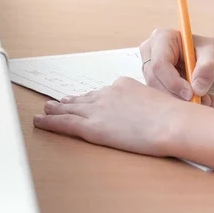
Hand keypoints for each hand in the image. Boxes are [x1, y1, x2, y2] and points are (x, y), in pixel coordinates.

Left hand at [32, 77, 181, 155]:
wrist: (171, 122)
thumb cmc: (173, 116)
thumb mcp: (161, 103)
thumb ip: (149, 106)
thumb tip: (153, 114)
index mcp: (125, 85)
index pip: (104, 92)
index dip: (93, 98)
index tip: (86, 100)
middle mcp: (108, 93)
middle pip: (85, 98)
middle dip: (70, 101)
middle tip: (58, 102)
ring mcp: (98, 109)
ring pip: (70, 109)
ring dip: (55, 109)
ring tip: (45, 110)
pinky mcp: (92, 126)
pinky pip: (64, 123)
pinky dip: (49, 122)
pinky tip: (40, 121)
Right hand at [139, 29, 213, 106]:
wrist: (210, 60)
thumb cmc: (208, 52)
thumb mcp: (213, 55)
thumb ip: (207, 68)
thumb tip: (197, 88)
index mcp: (162, 37)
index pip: (160, 63)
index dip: (173, 82)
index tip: (190, 94)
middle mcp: (150, 52)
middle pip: (155, 79)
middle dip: (176, 95)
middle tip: (198, 102)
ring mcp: (149, 68)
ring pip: (157, 91)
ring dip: (180, 101)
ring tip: (204, 101)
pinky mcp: (154, 82)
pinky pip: (162, 97)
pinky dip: (180, 103)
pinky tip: (199, 101)